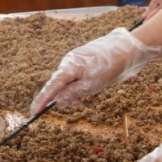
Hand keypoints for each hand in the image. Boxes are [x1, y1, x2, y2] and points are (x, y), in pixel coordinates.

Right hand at [30, 27, 161, 113]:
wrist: (128, 50)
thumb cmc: (109, 67)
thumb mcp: (91, 85)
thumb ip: (72, 93)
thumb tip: (57, 100)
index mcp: (68, 66)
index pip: (51, 86)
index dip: (42, 99)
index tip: (33, 112)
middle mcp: (70, 62)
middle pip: (59, 85)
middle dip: (65, 97)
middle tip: (79, 103)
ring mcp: (78, 61)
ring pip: (69, 82)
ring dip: (75, 93)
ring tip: (87, 96)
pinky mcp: (86, 62)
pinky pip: (77, 77)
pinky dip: (80, 87)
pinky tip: (90, 89)